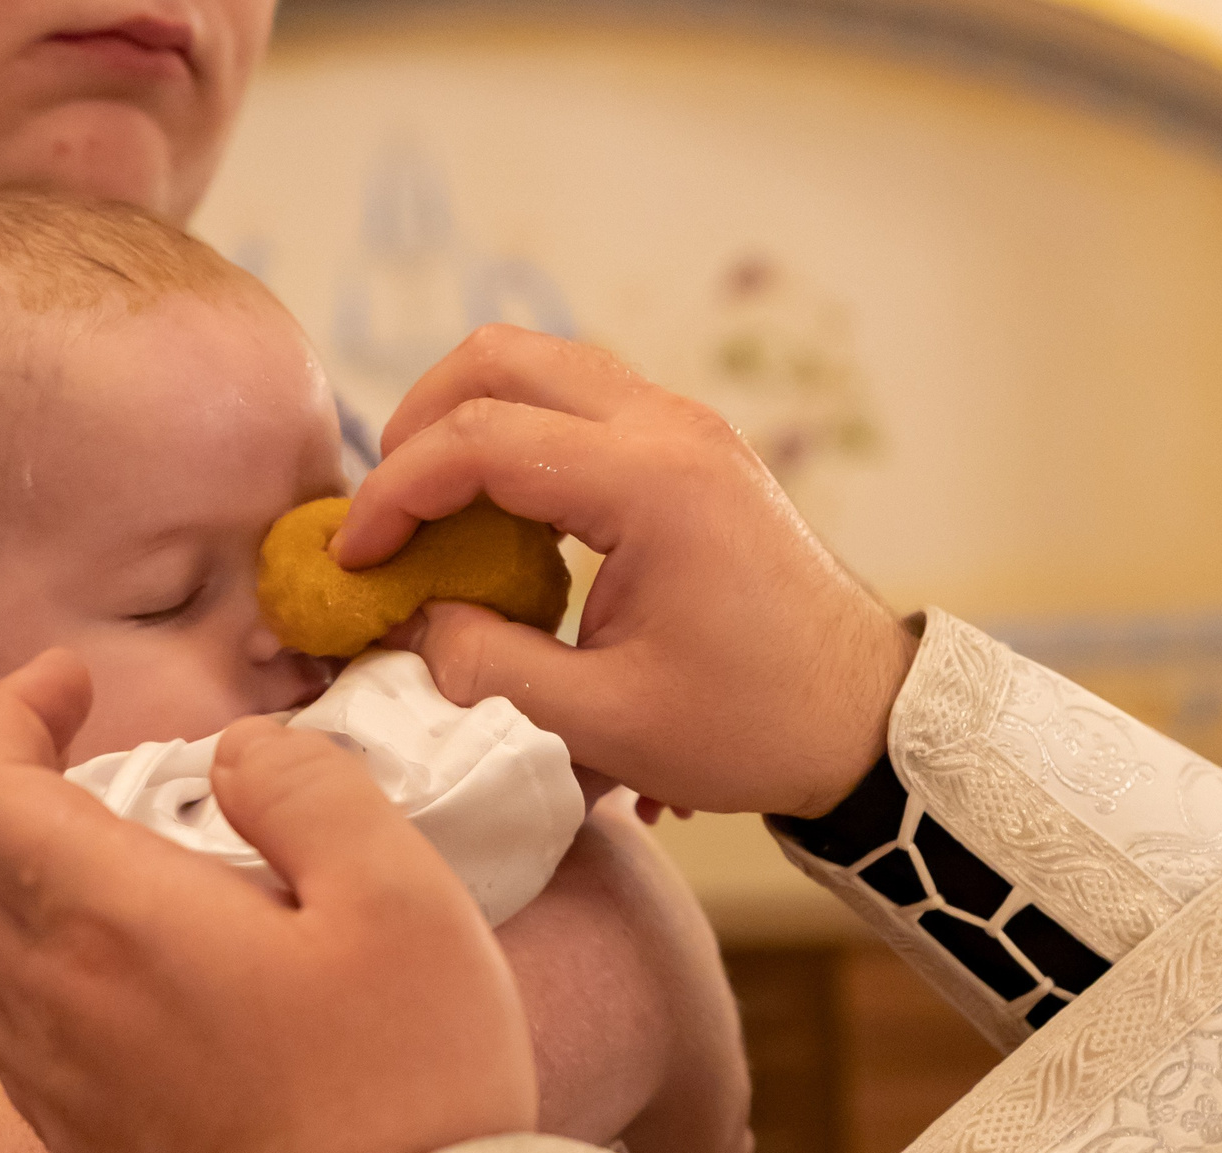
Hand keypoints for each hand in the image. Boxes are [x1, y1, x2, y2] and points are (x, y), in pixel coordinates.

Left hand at [0, 650, 538, 1152]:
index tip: (75, 678)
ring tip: (81, 852)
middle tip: (68, 752)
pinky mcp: (83, 1151)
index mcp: (106, 920)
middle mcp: (48, 1000)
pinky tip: (98, 970)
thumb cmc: (408, 1075)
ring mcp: (54, 1088)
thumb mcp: (400, 892)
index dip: (8, 712)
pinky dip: (12, 963)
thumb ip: (305, 786)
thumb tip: (237, 753)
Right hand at [336, 324, 919, 818]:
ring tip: (434, 519)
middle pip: (504, 356)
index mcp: (652, 484)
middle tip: (385, 515)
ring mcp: (689, 428)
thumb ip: (487, 669)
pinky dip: (522, 440)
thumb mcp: (603, 723)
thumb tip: (411, 624)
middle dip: (419, 423)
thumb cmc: (751, 727)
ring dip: (471, 423)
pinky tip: (501, 525)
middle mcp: (672, 427)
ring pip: (544, 366)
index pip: (481, 439)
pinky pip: (583, 405)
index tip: (354, 561)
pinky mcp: (695, 449)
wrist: (867, 721)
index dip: (395, 493)